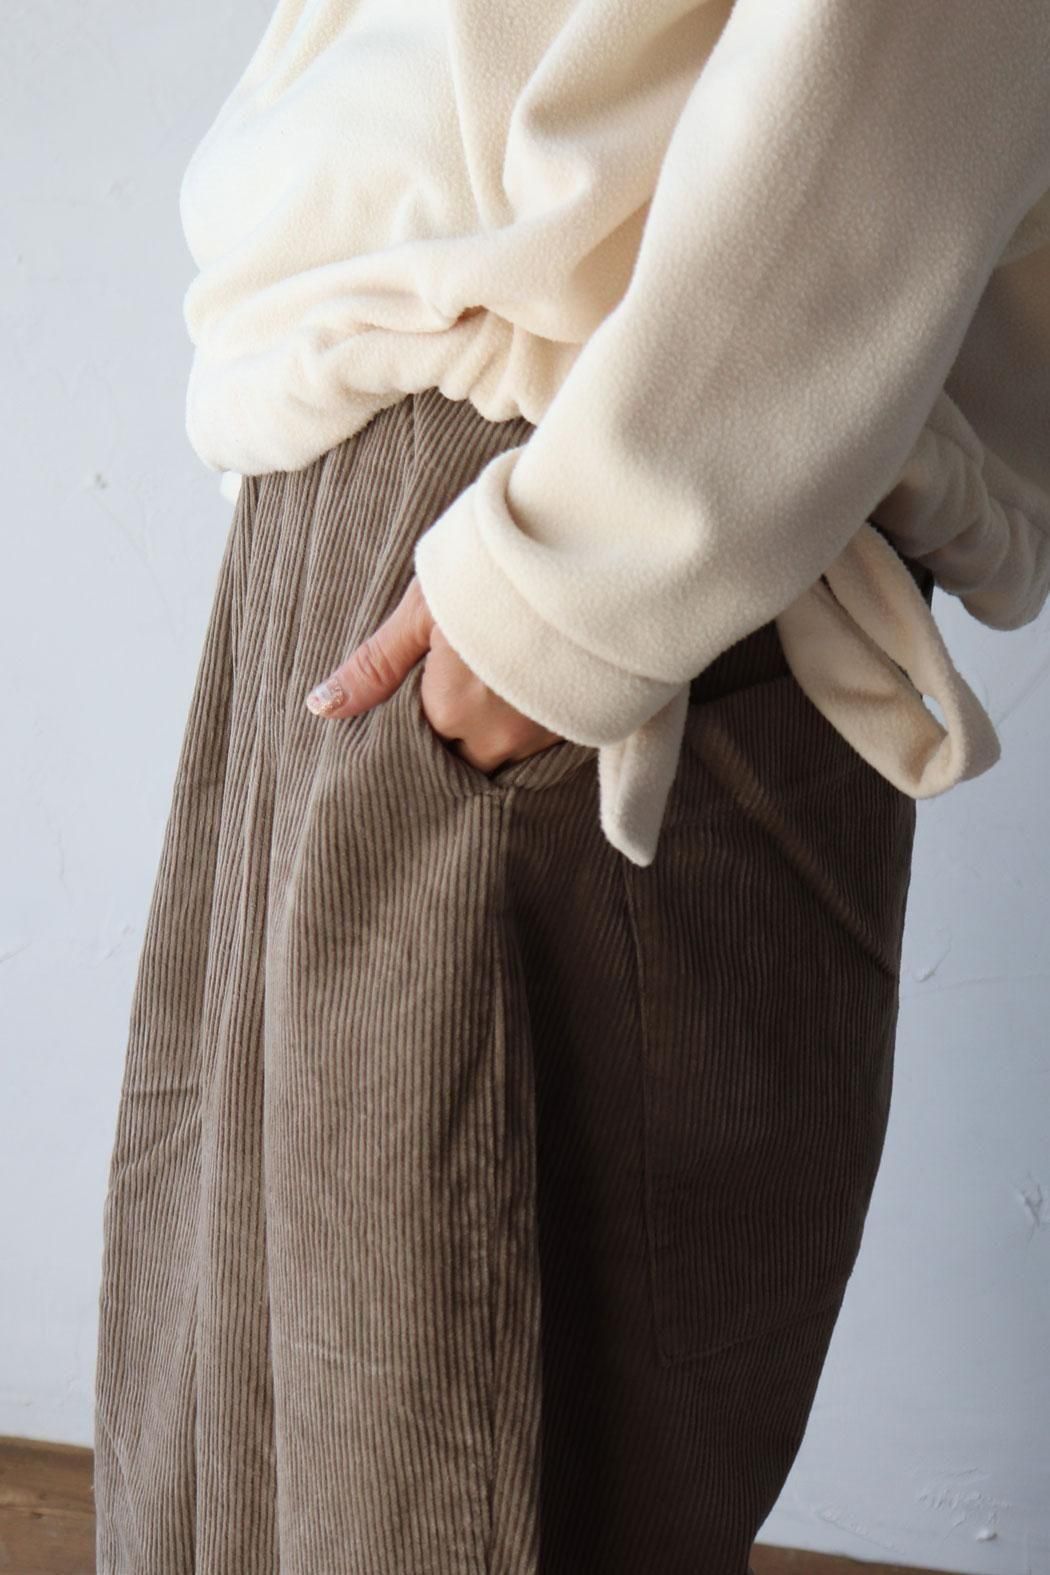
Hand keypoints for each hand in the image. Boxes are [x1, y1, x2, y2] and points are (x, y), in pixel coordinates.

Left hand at [303, 574, 564, 772]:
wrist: (584, 553)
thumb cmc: (493, 574)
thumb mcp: (424, 609)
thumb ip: (376, 665)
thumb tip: (321, 707)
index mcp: (449, 712)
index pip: (420, 745)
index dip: (419, 718)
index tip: (424, 688)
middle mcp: (497, 737)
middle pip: (463, 757)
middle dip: (455, 733)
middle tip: (458, 684)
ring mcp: (543, 736)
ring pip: (503, 753)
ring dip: (493, 728)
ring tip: (492, 682)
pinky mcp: (579, 724)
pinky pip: (540, 744)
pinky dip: (528, 721)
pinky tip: (526, 685)